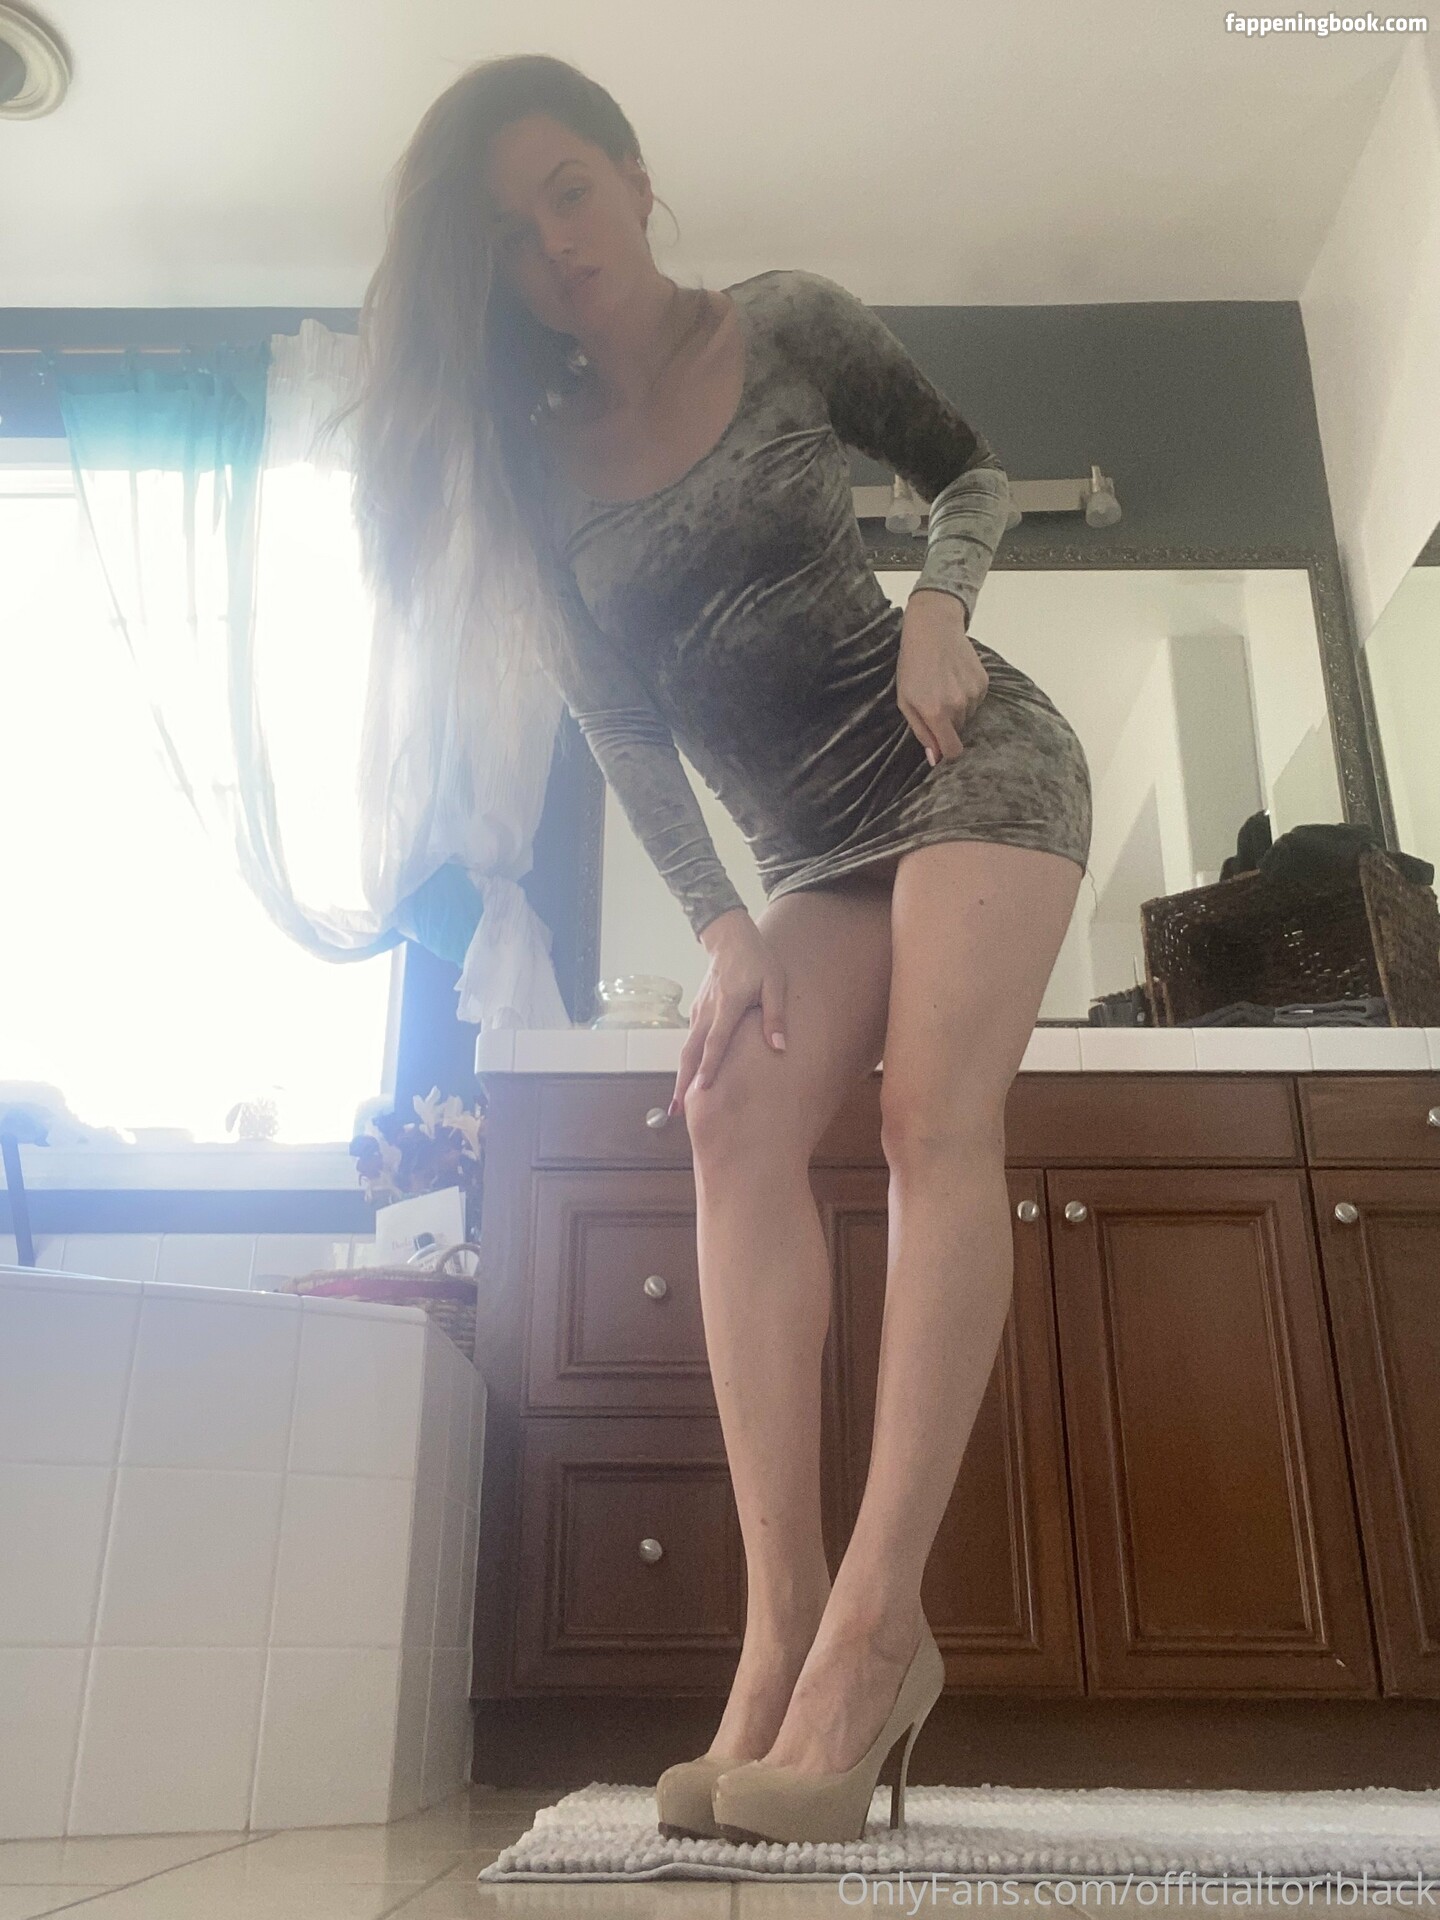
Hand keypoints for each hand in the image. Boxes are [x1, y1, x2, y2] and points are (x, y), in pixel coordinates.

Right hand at [669, 911, 786, 1115]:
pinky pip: (690, 1040)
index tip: (701, 1089)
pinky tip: (687, 1076)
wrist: (729, 939)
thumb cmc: (757, 961)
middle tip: (677, 1109)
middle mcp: (708, 1011)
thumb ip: (775, 1015)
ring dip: (681, 1075)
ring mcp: (699, 1011)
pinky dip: (686, 1061)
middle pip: (691, 1051)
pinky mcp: (697, 1011)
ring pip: (687, 1048)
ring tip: (677, 1102)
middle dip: (683, 1081)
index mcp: (729, 1004)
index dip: (709, 1066)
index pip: (716, 1041)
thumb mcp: (774, 983)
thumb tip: (779, 1046)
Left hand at [898, 589, 988, 764]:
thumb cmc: (912, 666)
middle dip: (947, 725)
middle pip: (958, 732)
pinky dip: (967, 695)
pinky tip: (955, 678)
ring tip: (944, 687)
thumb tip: (935, 758)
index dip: (946, 752)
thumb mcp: (906, 701)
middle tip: (934, 702)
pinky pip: (976, 701)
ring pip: (968, 716)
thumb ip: (921, 732)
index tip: (941, 746)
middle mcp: (958, 706)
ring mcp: (974, 694)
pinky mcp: (984, 682)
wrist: (933, 629)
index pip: (952, 751)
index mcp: (936, 713)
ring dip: (957, 709)